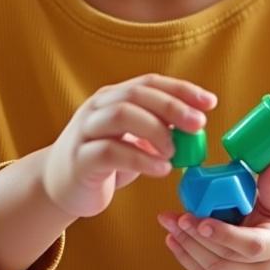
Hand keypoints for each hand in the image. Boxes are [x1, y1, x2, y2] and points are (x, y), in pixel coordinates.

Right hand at [41, 74, 215, 220]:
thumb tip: (196, 125)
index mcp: (112, 97)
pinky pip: (111, 152)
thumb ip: (158, 129)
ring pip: (121, 115)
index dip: (181, 89)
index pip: (149, 83)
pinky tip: (161, 169)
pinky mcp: (79, 159)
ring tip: (174, 152)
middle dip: (172, 106)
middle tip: (198, 124)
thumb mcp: (133, 140)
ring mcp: (85, 131)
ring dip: (156, 131)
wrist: (60, 186)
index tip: (210, 102)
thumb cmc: (103, 160)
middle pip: (136, 95)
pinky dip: (141, 159)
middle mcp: (97, 108)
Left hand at [159, 157, 269, 269]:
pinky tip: (172, 238)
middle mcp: (260, 269)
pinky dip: (184, 256)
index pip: (251, 246)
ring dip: (185, 245)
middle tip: (177, 217)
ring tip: (168, 222)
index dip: (225, 235)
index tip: (203, 222)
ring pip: (209, 269)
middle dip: (196, 238)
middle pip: (223, 259)